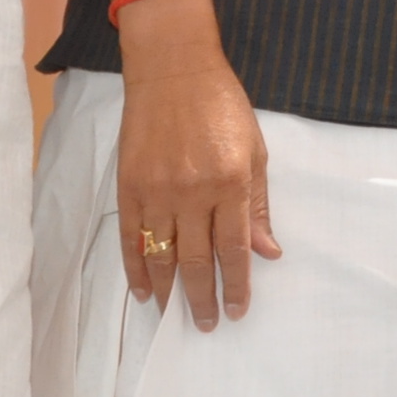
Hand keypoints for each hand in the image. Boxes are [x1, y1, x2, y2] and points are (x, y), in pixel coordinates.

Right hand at [115, 0, 278, 328]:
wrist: (173, 72)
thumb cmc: (222, 107)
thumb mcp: (255, 151)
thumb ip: (258, 205)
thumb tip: (268, 251)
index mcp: (231, 183)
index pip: (235, 249)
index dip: (237, 284)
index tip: (238, 311)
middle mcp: (193, 192)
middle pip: (196, 260)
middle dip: (203, 298)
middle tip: (207, 323)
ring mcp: (157, 191)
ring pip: (160, 256)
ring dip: (167, 291)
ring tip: (173, 314)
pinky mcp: (129, 187)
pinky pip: (131, 239)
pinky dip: (136, 268)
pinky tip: (142, 290)